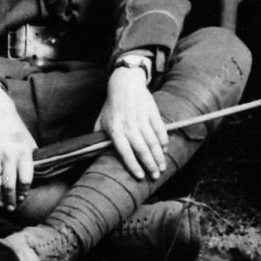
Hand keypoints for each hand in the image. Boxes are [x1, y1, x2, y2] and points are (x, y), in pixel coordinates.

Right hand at [0, 88, 37, 210]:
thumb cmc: (14, 128)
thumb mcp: (28, 140)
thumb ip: (32, 157)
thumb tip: (37, 176)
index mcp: (24, 152)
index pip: (26, 179)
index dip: (24, 192)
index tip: (22, 198)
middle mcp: (10, 155)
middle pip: (10, 185)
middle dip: (10, 200)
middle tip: (11, 208)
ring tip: (0, 204)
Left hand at [96, 64, 173, 181]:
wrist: (124, 84)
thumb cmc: (111, 107)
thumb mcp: (101, 122)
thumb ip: (99, 140)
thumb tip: (95, 158)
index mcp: (115, 130)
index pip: (125, 152)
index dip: (133, 165)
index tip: (140, 177)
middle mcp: (129, 126)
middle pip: (142, 150)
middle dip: (150, 165)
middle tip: (155, 176)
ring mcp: (142, 119)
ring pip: (153, 142)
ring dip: (159, 157)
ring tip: (162, 167)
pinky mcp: (152, 112)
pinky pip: (160, 130)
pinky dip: (164, 141)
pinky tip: (165, 150)